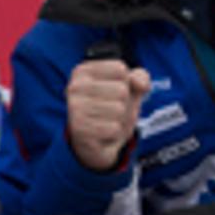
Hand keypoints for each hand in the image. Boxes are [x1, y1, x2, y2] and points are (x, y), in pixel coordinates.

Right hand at [65, 58, 151, 172]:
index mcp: (83, 72)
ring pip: (119, 110)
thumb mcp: (129, 89)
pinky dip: (115, 133)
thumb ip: (140, 78)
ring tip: (108, 123)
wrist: (95, 144)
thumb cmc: (111, 111)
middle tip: (111, 112)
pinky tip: (104, 134)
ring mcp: (74, 109)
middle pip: (121, 90)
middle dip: (125, 104)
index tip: (112, 93)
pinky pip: (114, 128)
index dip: (126, 84)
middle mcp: (75, 87)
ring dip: (121, 120)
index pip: (120, 69)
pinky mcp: (79, 130)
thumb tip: (140, 84)